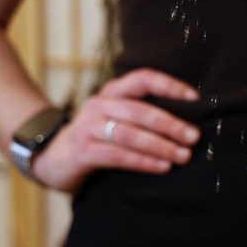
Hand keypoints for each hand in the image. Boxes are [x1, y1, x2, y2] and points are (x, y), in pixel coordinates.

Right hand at [31, 68, 200, 191]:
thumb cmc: (95, 138)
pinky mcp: (82, 151)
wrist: (51, 158)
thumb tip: (186, 122)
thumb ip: (140, 115)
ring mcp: (87, 127)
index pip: (142, 78)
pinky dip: (143, 161)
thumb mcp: (114, 119)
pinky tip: (162, 167)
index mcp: (111, 92)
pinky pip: (118, 156)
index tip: (194, 98)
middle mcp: (99, 105)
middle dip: (171, 124)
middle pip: (139, 110)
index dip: (169, 85)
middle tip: (194, 137)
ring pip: (130, 134)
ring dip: (161, 146)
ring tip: (183, 156)